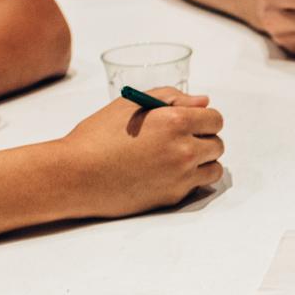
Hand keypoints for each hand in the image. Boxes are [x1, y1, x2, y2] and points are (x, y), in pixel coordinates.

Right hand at [57, 87, 223, 216]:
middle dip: (204, 139)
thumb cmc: (98, 136)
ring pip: (214, 168)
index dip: (204, 118)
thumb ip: (171, 97)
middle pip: (217, 144)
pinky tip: (167, 173)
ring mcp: (181, 177)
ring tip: (178, 158)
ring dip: (203, 162)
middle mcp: (184, 150)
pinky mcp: (173, 197)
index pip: (215, 119)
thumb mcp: (130, 104)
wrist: (76, 175)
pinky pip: (197, 186)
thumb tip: (203, 102)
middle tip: (181, 139)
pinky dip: (189, 179)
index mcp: (175, 122)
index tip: (193, 121)